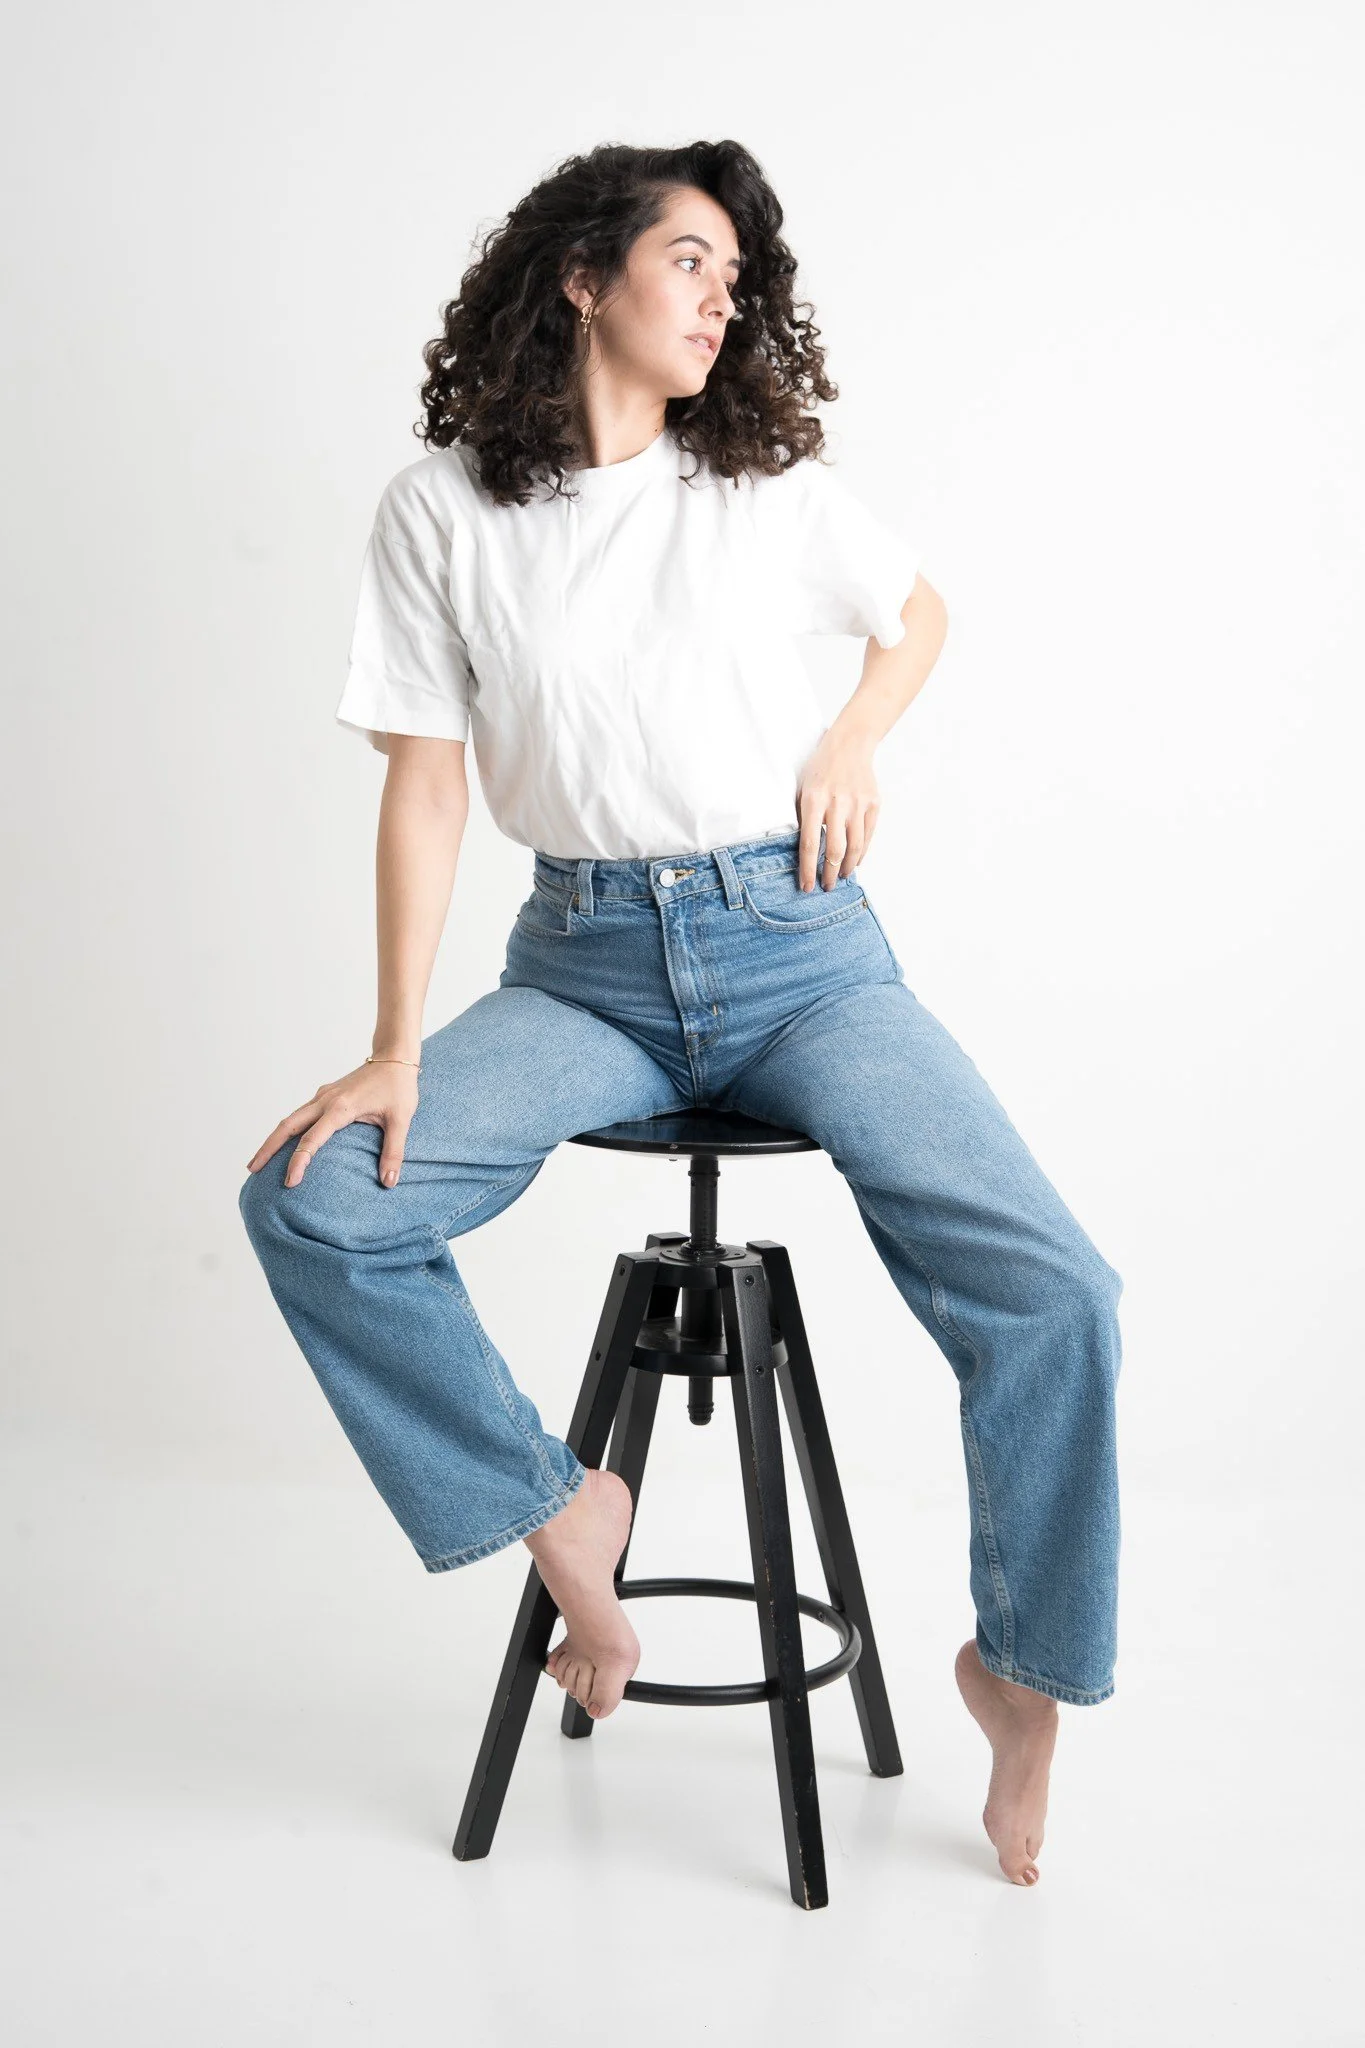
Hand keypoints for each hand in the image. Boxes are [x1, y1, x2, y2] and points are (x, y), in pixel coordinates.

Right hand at [245, 1057, 419, 1189]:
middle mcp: (325, 1101)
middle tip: (251, 1170)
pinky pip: (300, 1114)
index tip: (290, 1181)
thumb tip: (389, 1183)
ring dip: (273, 1138)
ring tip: (258, 1161)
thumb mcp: (401, 1120)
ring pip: (290, 1119)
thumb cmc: (399, 1087)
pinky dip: (287, 1130)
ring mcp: (322, 1096)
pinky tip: (284, 1143)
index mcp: (340, 1108)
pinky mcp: (325, 1096)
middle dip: (267, 1148)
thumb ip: (393, 1152)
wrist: (395, 1056)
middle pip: (287, 1126)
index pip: (311, 1139)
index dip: (298, 1161)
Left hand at [794, 730, 880, 890]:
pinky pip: (868, 836)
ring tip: (841, 877)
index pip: (810, 844)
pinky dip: (862, 853)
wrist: (849, 744)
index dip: (808, 869)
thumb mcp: (802, 789)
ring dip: (847, 868)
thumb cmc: (821, 768)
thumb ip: (803, 818)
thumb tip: (805, 851)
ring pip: (855, 848)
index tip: (806, 886)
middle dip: (829, 874)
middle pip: (835, 850)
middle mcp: (837, 804)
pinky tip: (855, 862)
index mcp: (814, 800)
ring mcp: (858, 804)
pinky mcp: (874, 804)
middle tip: (826, 887)